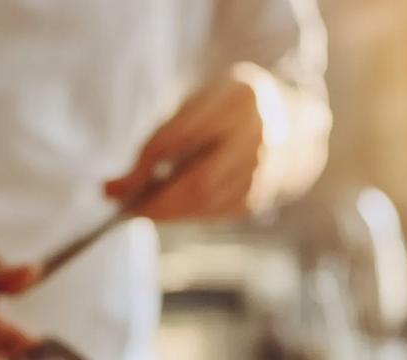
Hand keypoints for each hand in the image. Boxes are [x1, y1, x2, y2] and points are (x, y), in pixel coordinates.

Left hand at [105, 64, 278, 220]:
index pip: (179, 140)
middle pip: (197, 183)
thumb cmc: (229, 108)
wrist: (292, 124)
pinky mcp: (259, 198)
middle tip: (125, 209)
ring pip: (204, 204)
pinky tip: (171, 208)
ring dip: (168, 212)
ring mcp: (264, 172)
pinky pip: (214, 213)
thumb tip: (118, 186)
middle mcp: (259, 138)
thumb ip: (165, 135)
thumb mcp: (201, 101)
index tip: (113, 188)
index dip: (141, 168)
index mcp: (241, 99)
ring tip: (142, 208)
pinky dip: (186, 214)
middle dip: (155, 202)